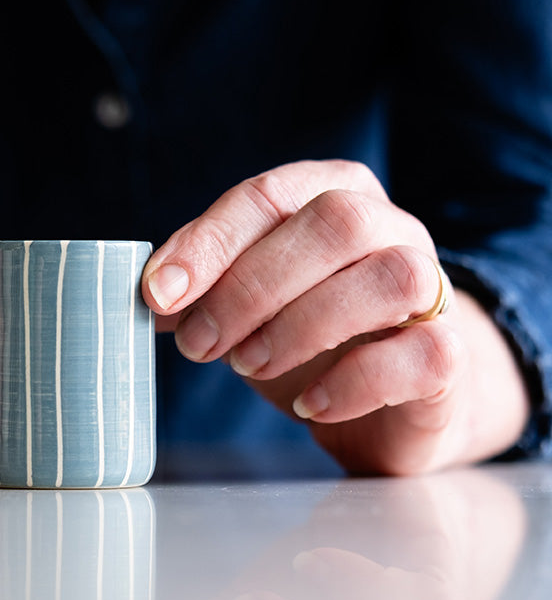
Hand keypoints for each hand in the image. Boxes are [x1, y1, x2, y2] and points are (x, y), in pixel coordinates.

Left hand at [142, 160, 528, 473]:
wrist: (395, 395)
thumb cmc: (312, 336)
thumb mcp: (248, 304)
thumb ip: (206, 288)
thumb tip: (151, 294)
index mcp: (333, 197)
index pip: (270, 194)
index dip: (209, 242)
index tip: (158, 293)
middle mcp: (391, 230)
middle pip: (335, 223)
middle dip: (250, 287)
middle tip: (199, 344)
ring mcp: (433, 291)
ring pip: (390, 278)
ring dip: (302, 325)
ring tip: (248, 364)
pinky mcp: (449, 359)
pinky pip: (421, 354)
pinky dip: (354, 383)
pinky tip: (308, 404)